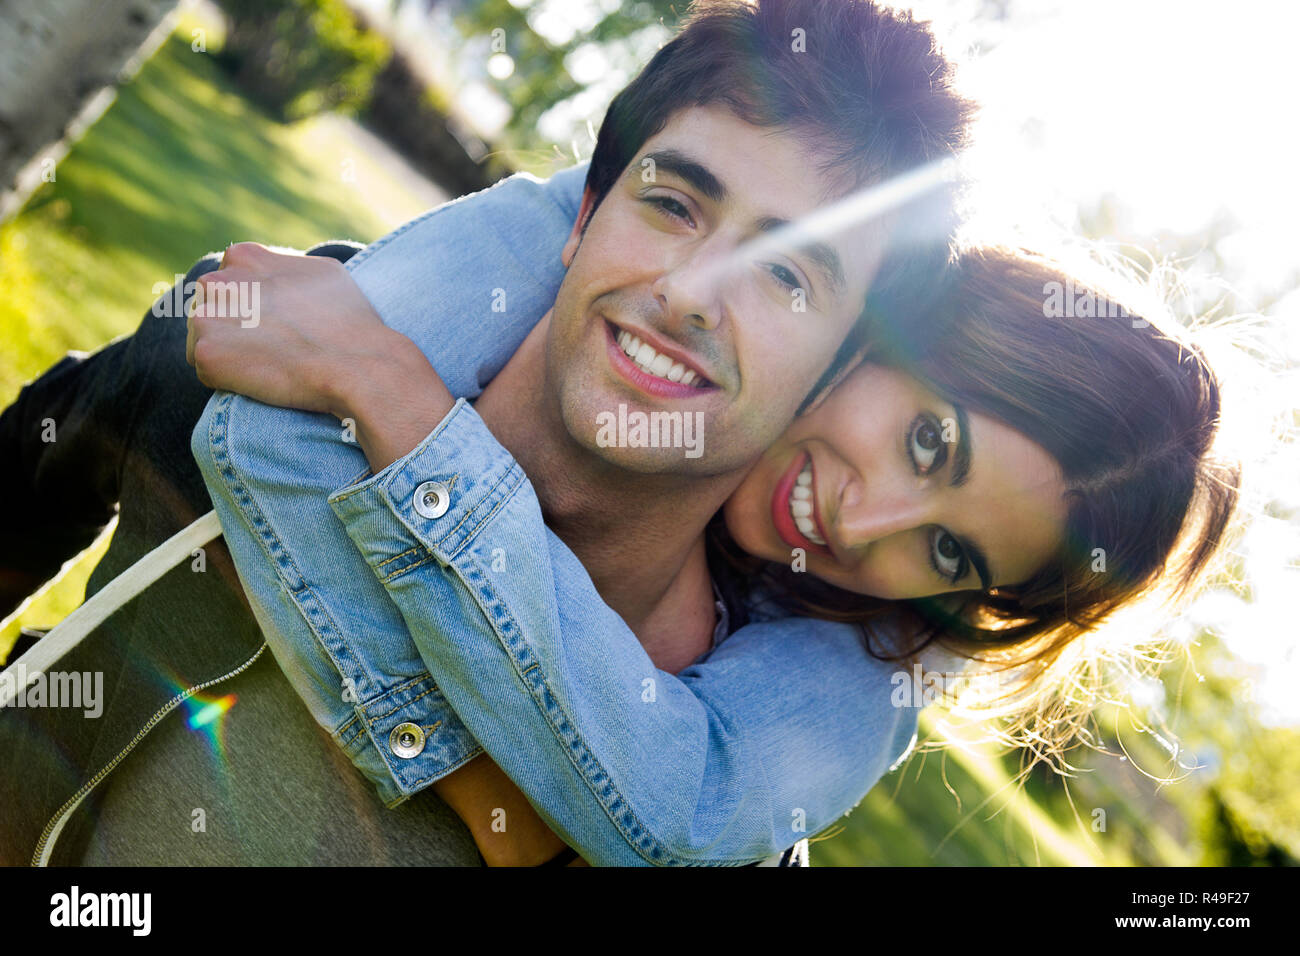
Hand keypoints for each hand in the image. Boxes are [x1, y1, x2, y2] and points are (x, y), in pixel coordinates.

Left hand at [185, 242, 391, 416]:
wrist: (357, 364)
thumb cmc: (349, 320)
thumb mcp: (321, 271)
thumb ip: (286, 267)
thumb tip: (277, 273)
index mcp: (243, 256)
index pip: (227, 282)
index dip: (248, 307)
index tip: (270, 325)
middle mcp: (218, 281)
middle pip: (209, 308)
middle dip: (231, 327)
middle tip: (267, 347)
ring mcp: (208, 318)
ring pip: (202, 339)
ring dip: (227, 353)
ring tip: (267, 364)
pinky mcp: (207, 355)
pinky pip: (207, 370)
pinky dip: (228, 380)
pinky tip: (261, 379)